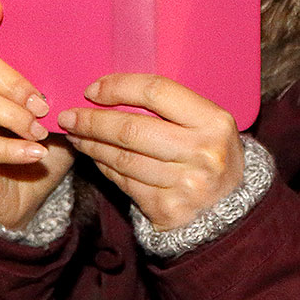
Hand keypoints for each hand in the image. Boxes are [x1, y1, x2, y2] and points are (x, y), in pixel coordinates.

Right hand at [0, 0, 75, 229]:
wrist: (22, 200)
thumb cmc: (47, 147)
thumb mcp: (64, 114)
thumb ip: (73, 89)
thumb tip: (112, 64)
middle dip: (12, 79)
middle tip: (43, 102)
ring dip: (14, 114)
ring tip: (41, 131)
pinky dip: (12, 148)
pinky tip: (37, 153)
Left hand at [57, 75, 243, 231]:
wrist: (230, 211)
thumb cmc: (212, 156)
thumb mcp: (208, 125)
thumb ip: (172, 108)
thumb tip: (114, 91)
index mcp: (214, 121)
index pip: (157, 92)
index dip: (119, 88)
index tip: (93, 90)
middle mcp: (201, 151)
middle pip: (132, 129)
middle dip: (93, 121)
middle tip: (70, 116)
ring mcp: (185, 183)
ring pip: (123, 158)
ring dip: (92, 145)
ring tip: (76, 135)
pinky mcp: (166, 208)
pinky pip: (124, 181)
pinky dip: (104, 167)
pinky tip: (95, 156)